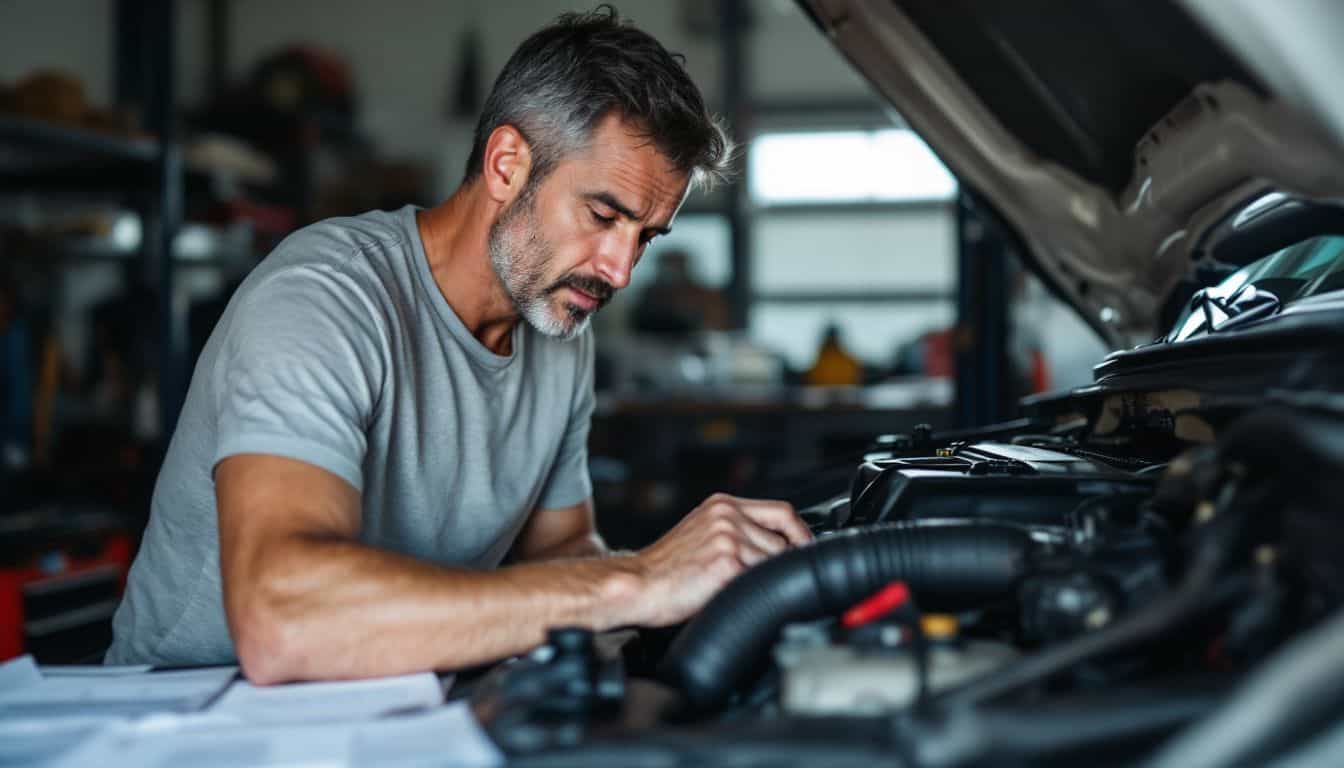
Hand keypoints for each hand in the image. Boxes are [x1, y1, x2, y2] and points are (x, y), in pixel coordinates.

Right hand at [628, 493, 811, 626]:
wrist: (639, 584)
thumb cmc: (668, 568)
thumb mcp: (703, 532)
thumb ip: (736, 528)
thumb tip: (778, 543)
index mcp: (722, 505)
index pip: (782, 511)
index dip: (801, 533)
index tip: (806, 549)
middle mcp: (727, 516)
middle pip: (783, 541)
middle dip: (780, 564)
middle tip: (768, 581)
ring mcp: (728, 537)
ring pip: (774, 563)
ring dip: (763, 580)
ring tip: (735, 588)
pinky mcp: (727, 563)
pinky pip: (760, 579)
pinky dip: (752, 591)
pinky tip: (730, 594)